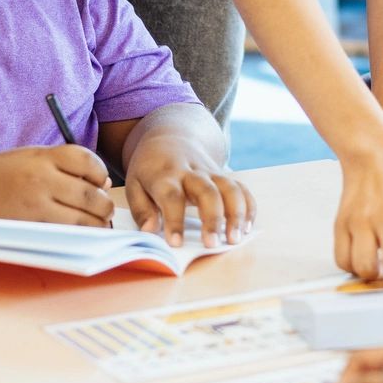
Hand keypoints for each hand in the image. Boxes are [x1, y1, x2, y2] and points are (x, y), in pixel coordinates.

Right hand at [0, 145, 112, 226]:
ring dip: (96, 224)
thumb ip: (64, 167)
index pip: (88, 162)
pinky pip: (65, 235)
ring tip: (96, 224)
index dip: (100, 173)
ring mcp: (35, 206)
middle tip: (104, 210)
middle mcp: (40, 178)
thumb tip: (103, 184)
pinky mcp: (29, 229)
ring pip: (83, 219)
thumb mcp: (29, 158)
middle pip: (90, 194)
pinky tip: (78, 234)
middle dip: (104, 205)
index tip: (99, 182)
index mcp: (42, 156)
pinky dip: (78, 236)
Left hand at [125, 133, 254, 246]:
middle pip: (207, 191)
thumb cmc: (150, 168)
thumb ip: (141, 209)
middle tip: (211, 244)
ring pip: (230, 188)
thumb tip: (150, 231)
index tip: (176, 243)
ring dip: (236, 214)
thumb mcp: (134, 184)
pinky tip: (246, 228)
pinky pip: (242, 188)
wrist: (170, 138)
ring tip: (234, 239)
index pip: (171, 196)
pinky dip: (248, 207)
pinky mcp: (224, 175)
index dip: (174, 219)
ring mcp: (211, 172)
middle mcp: (191, 172)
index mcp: (164, 175)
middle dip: (212, 218)